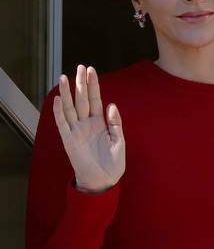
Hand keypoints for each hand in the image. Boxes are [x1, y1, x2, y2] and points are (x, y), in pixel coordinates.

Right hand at [53, 65, 124, 192]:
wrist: (104, 182)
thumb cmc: (113, 164)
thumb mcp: (119, 141)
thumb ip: (115, 123)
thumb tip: (111, 105)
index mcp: (100, 123)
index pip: (96, 99)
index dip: (94, 85)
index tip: (91, 70)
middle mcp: (87, 124)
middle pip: (83, 99)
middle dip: (82, 83)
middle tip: (80, 67)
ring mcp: (77, 131)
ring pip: (70, 108)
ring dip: (67, 93)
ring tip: (64, 77)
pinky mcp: (69, 140)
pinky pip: (62, 123)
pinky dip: (59, 111)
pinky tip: (58, 99)